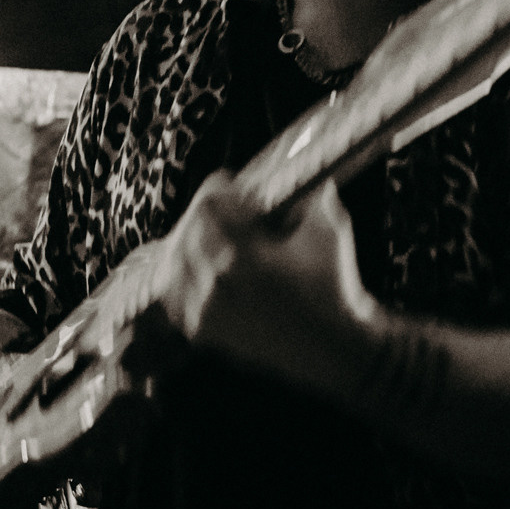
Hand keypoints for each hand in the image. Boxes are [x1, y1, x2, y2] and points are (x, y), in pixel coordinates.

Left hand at [150, 174, 376, 382]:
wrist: (333, 347)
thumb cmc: (334, 285)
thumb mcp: (329, 227)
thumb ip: (311, 189)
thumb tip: (297, 161)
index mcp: (244, 256)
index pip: (207, 205)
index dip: (220, 190)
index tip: (235, 187)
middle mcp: (217, 285)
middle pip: (188, 228)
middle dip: (206, 214)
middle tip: (227, 210)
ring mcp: (206, 311)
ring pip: (174, 260)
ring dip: (191, 242)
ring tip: (213, 237)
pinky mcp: (204, 331)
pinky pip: (174, 292)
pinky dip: (183, 275)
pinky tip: (203, 266)